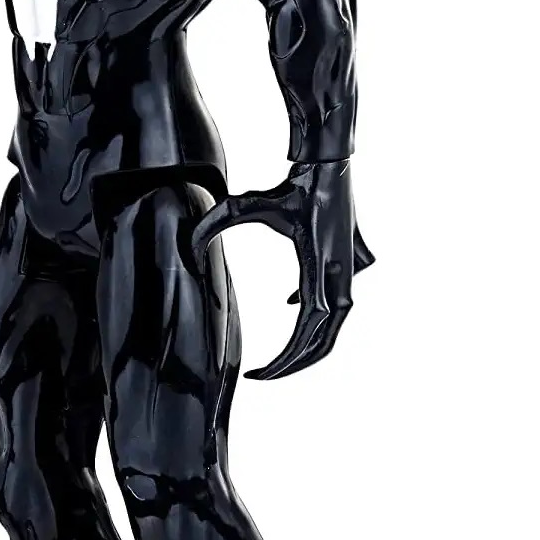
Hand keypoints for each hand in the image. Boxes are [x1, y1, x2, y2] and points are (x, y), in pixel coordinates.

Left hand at [192, 159, 371, 380]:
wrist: (328, 163)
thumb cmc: (291, 185)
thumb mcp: (246, 204)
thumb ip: (213, 224)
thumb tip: (188, 246)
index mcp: (319, 270)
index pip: (307, 333)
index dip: (285, 361)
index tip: (260, 375)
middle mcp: (341, 276)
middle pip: (325, 340)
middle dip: (296, 364)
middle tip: (264, 375)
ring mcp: (350, 271)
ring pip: (335, 325)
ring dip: (309, 343)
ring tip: (280, 355)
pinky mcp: (351, 263)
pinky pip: (337, 300)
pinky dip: (317, 312)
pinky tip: (291, 304)